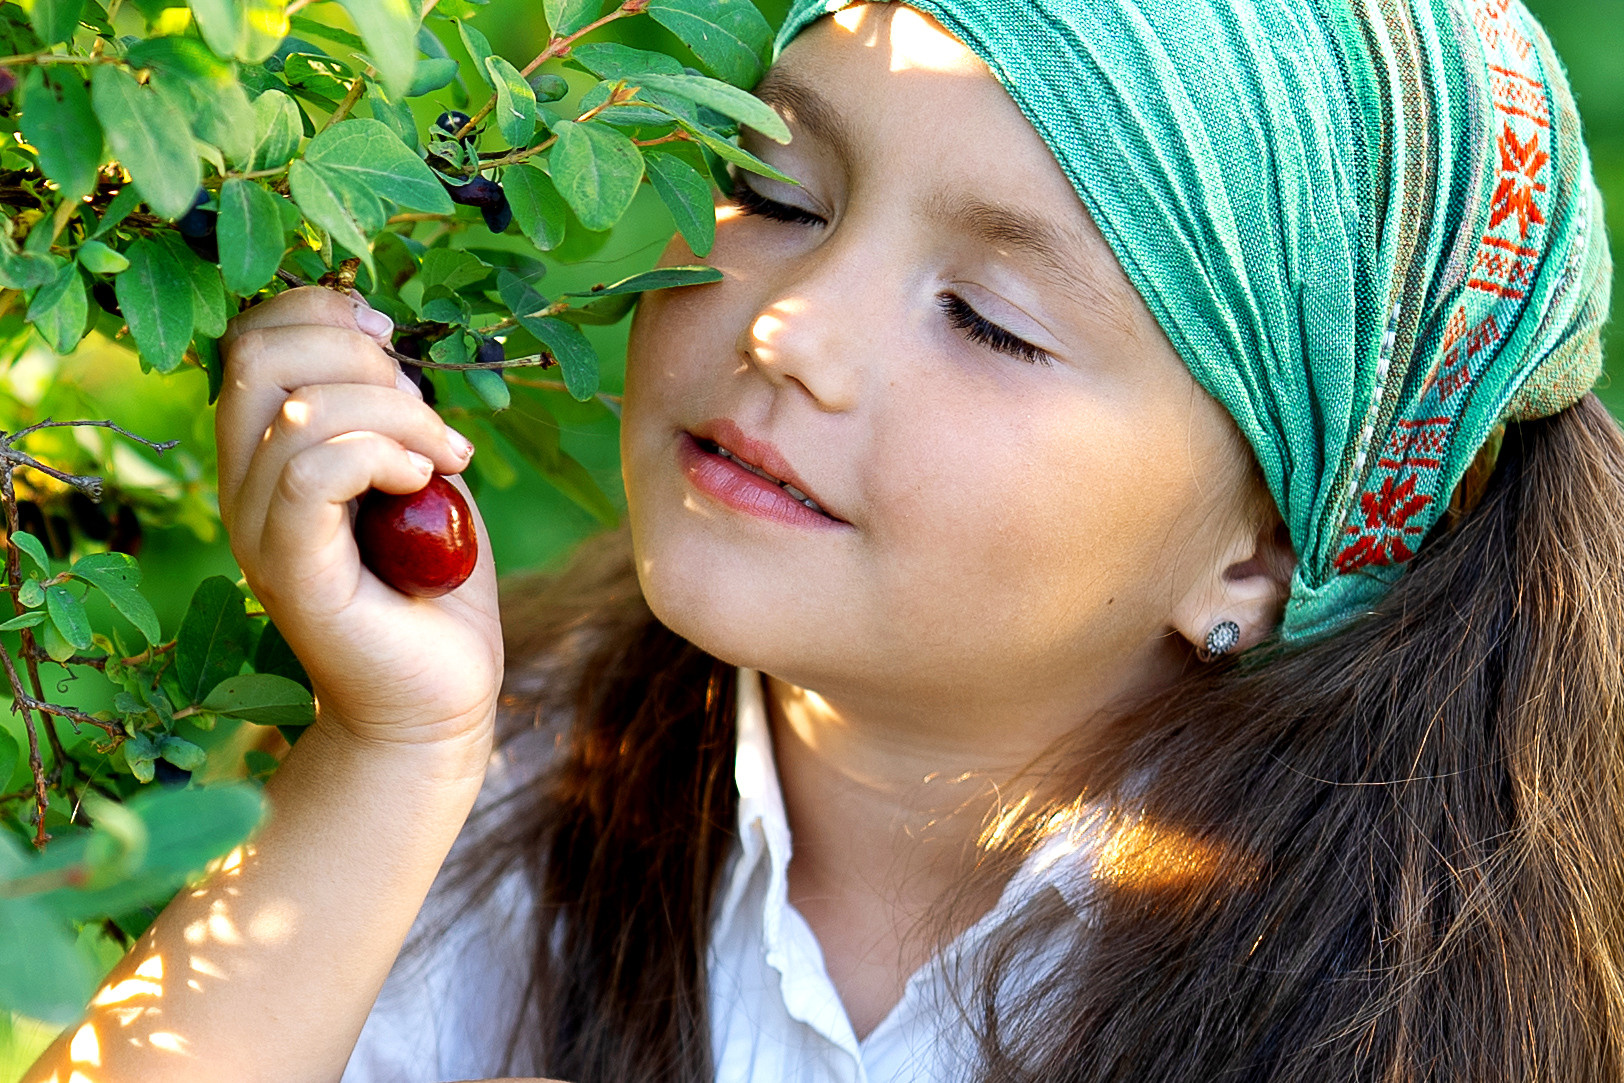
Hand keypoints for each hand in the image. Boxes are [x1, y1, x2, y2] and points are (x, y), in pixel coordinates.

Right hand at [216, 287, 502, 749]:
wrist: (437, 697)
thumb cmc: (434, 583)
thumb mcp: (418, 469)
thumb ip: (388, 404)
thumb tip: (377, 328)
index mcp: (265, 452)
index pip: (251, 338)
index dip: (322, 311)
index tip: (397, 341)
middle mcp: (243, 485)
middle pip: (258, 355)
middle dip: (362, 354)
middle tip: (429, 417)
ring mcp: (258, 529)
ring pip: (296, 411)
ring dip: (396, 413)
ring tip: (444, 460)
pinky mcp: (291, 572)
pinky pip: (310, 473)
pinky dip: (380, 456)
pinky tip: (422, 484)